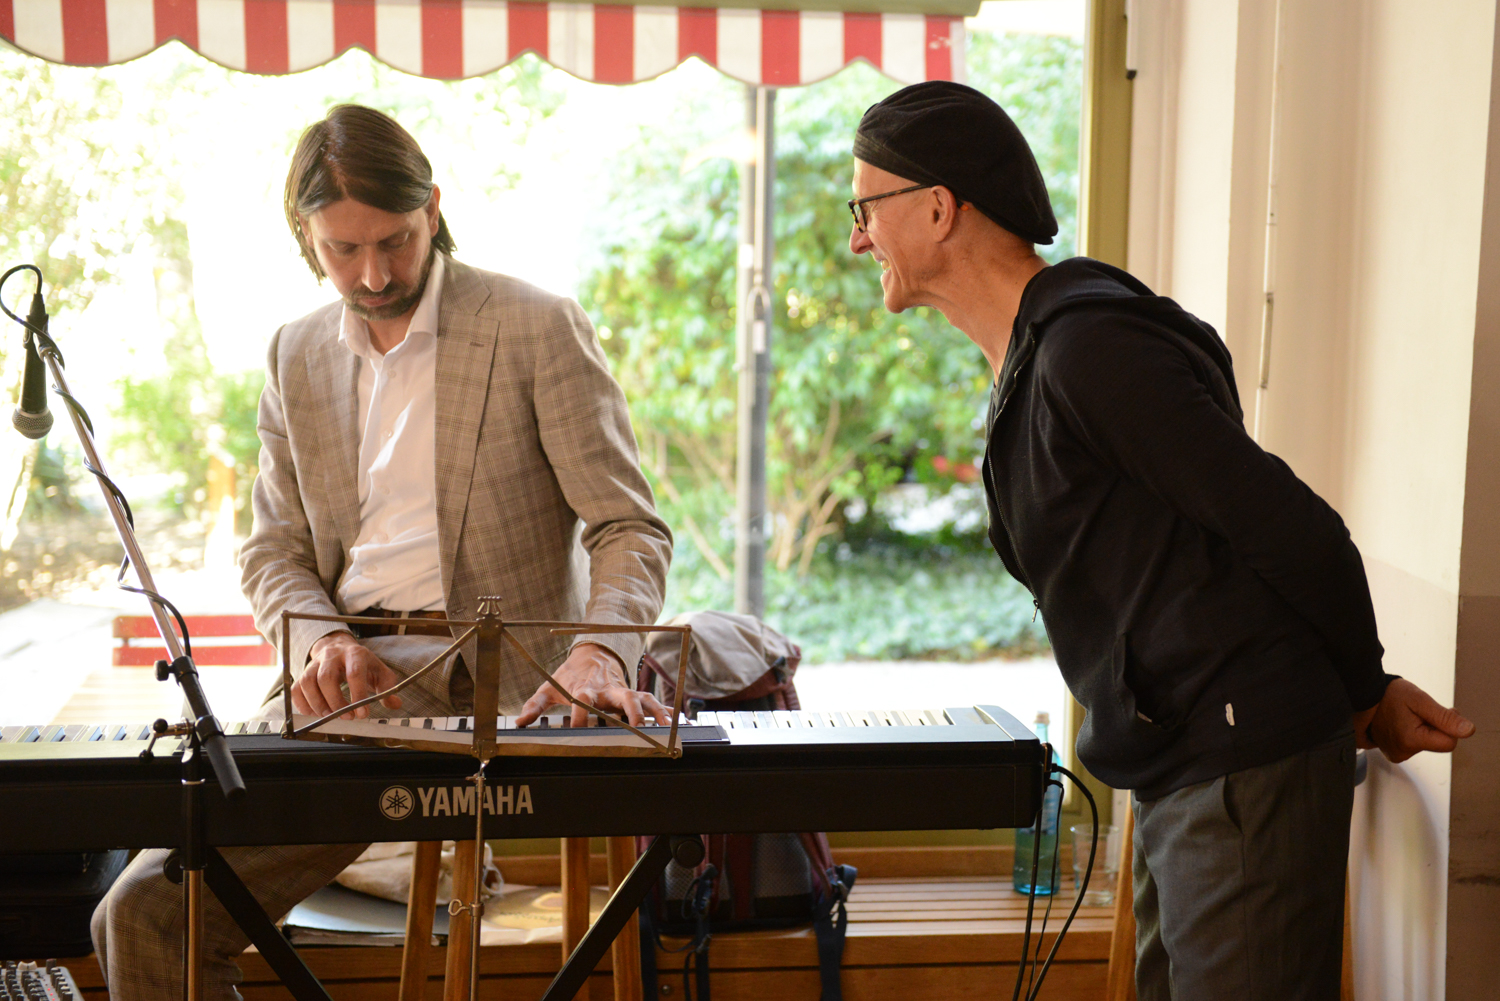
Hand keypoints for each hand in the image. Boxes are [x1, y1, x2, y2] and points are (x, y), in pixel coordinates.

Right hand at [294, 631, 403, 720]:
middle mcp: (332, 656)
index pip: (354, 672)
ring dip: (317, 704)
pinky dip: (302, 704)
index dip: (357, 694)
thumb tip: (395, 704)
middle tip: (347, 718)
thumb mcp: (379, 671)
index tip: (362, 713)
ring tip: (329, 717)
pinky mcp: (303, 672)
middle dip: (335, 701)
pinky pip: (296, 688)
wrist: (340, 648)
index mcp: (355, 653)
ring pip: (308, 682)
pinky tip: (314, 714)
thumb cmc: (362, 663)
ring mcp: (315, 663)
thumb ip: (388, 687)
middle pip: (326, 677)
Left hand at [515, 642, 669, 728]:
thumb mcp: (549, 687)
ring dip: (654, 712)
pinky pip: (651, 700)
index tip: (579, 733)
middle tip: (637, 726)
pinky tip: (674, 722)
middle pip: (622, 697)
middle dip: (630, 711)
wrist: (591, 655)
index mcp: (584, 689)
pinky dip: (663, 710)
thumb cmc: (569, 676)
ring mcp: (622, 690)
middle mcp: (606, 690)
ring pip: (642, 699)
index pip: (582, 703)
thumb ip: (535, 705)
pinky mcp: (633, 692)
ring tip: (665, 726)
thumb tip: (520, 721)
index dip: (580, 718)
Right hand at [1353, 677, 1474, 763]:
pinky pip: (1414, 746)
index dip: (1447, 725)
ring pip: (1426, 744)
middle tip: (1417, 713)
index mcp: (1411, 740)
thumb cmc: (1390, 694)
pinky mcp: (1393, 753)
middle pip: (1437, 743)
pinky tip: (1401, 723)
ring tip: (1405, 716)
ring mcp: (1396, 753)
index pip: (1450, 743)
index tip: (1435, 713)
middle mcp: (1402, 752)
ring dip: (1422, 730)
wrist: (1366, 695)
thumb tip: (1468, 730)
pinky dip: (1412, 734)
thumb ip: (1445, 717)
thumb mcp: (1421, 700)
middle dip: (1433, 727)